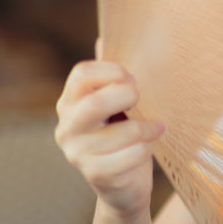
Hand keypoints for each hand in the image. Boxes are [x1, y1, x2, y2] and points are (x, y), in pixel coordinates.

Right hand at [54, 41, 164, 219]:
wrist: (124, 184)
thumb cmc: (123, 134)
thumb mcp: (117, 103)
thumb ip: (110, 75)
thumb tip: (105, 39)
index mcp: (69, 102)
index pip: (82, 75)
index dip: (111, 71)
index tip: (132, 77)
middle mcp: (67, 127)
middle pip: (96, 102)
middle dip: (128, 96)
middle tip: (141, 99)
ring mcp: (77, 153)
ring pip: (122, 131)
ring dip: (146, 127)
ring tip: (155, 127)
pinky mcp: (95, 174)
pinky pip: (131, 154)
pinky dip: (146, 148)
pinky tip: (148, 147)